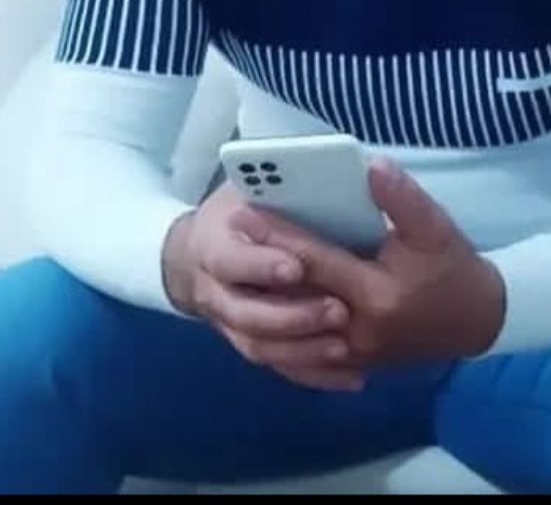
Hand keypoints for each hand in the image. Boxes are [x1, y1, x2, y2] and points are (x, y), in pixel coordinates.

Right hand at [161, 182, 364, 391]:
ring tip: (345, 348)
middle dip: (291, 315)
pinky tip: (351, 377)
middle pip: (245, 313)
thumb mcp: (249, 186)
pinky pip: (278, 365)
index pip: (229, 259)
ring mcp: (228, 321)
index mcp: (212, 242)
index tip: (298, 267)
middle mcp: (214, 289)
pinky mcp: (250, 342)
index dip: (260, 266)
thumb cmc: (238, 208)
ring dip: (302, 350)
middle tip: (338, 311)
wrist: (199, 250)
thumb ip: (281, 185)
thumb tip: (342, 174)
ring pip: (260, 346)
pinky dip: (312, 374)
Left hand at [233, 157, 505, 369]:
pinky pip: (305, 348)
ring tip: (234, 266)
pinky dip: (281, 327)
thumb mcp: (436, 228)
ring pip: (293, 328)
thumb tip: (371, 165)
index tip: (245, 213)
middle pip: (295, 296)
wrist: (477, 322)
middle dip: (259, 264)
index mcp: (376, 295)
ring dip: (263, 297)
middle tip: (227, 235)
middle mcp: (356, 331)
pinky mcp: (350, 362)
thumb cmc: (453, 270)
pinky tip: (261, 304)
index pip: (316, 262)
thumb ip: (402, 198)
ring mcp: (351, 353)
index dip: (279, 237)